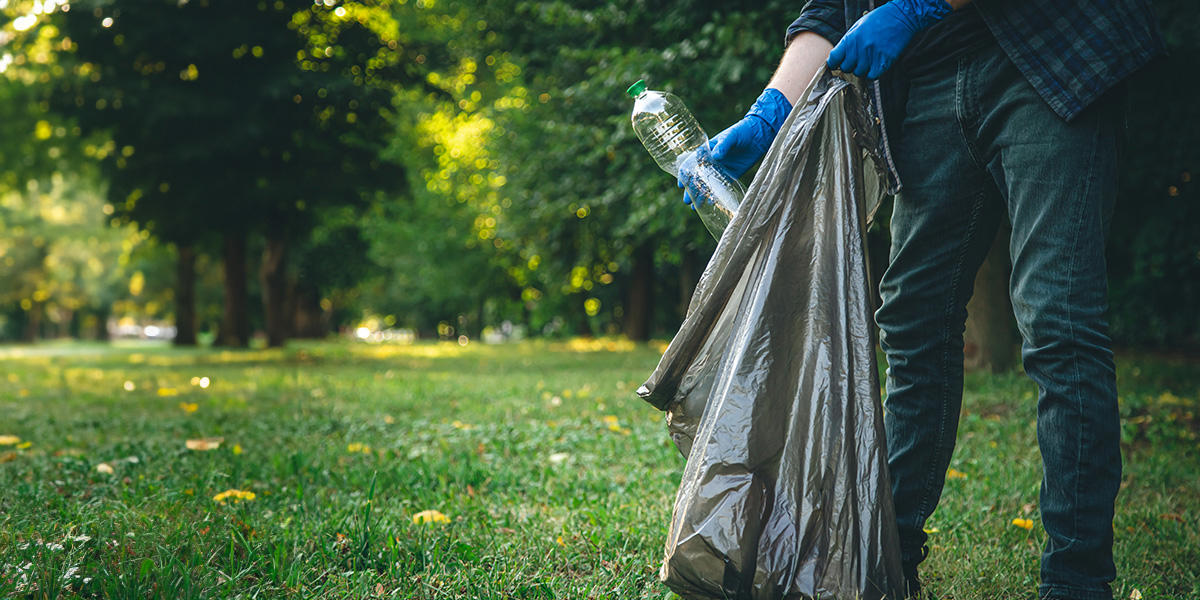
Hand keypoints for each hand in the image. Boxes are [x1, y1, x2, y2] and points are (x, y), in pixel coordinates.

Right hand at [679, 88, 791, 206]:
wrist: (758, 136)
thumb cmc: (742, 132)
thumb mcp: (732, 136)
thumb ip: (723, 145)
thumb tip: (715, 156)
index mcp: (707, 150)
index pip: (691, 163)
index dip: (685, 173)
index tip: (681, 183)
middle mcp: (711, 161)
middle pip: (697, 177)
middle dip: (690, 189)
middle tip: (687, 200)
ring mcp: (720, 169)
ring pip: (707, 184)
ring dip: (700, 195)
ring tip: (694, 207)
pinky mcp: (731, 175)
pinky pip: (720, 187)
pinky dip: (714, 195)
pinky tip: (709, 203)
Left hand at [826, 0, 950, 79]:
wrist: (901, 16)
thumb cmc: (879, 20)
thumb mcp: (858, 26)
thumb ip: (848, 42)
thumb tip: (840, 57)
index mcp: (851, 38)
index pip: (833, 59)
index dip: (833, 63)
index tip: (836, 64)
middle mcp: (859, 48)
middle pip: (846, 68)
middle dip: (849, 66)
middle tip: (856, 62)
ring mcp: (872, 55)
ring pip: (859, 73)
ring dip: (861, 70)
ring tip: (867, 62)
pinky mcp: (884, 61)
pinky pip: (872, 76)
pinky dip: (872, 74)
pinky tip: (875, 66)